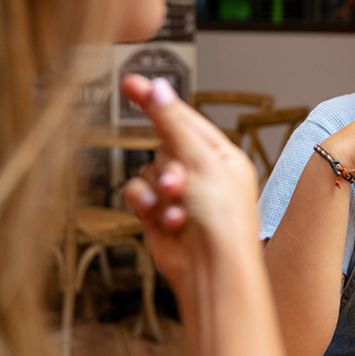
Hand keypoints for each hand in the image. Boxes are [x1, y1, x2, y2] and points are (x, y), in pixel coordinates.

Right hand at [120, 74, 260, 298]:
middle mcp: (200, 173)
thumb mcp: (203, 163)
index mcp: (221, 156)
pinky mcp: (157, 215)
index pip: (184, 119)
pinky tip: (166, 219)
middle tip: (179, 183)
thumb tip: (158, 90)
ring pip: (147, 172)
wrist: (211, 270)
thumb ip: (174, 126)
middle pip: (162, 146)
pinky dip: (147, 206)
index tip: (131, 85)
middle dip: (167, 165)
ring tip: (177, 207)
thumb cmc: (224, 223)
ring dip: (158, 190)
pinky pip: (138, 195)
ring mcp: (178, 195)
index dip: (157, 101)